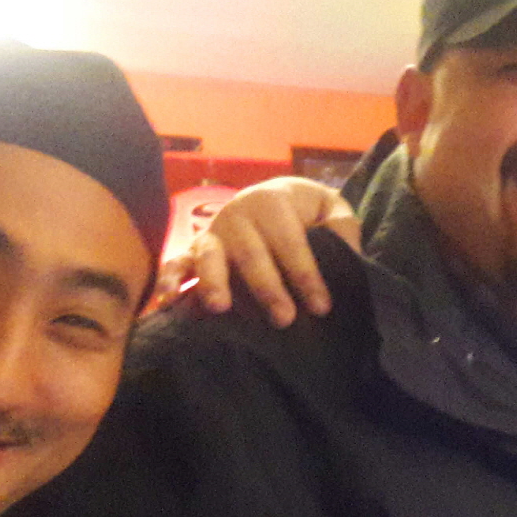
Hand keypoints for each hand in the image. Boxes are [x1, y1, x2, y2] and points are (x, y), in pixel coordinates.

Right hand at [151, 177, 357, 325]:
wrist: (275, 197)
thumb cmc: (308, 211)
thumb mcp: (332, 209)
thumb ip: (342, 227)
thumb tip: (348, 254)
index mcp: (272, 201)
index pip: (291, 242)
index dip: (306, 274)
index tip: (321, 307)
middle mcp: (238, 213)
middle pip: (251, 253)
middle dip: (266, 287)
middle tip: (284, 319)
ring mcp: (213, 232)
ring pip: (209, 257)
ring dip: (213, 282)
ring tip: (219, 308)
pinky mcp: (195, 249)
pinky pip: (177, 263)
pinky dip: (169, 280)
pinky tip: (168, 303)